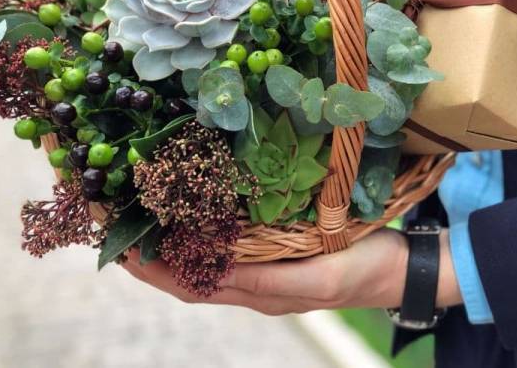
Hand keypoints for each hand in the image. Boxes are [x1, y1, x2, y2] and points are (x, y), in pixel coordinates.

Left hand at [122, 227, 462, 314]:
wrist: (399, 269)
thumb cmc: (362, 270)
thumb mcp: (318, 277)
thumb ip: (269, 280)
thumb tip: (216, 271)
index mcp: (262, 293)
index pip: (194, 286)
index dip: (156, 272)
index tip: (122, 249)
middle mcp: (257, 286)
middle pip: (191, 278)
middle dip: (151, 260)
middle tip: (117, 231)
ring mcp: (268, 271)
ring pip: (207, 265)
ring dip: (172, 250)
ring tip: (144, 226)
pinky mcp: (281, 255)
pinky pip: (231, 252)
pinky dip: (204, 240)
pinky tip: (196, 222)